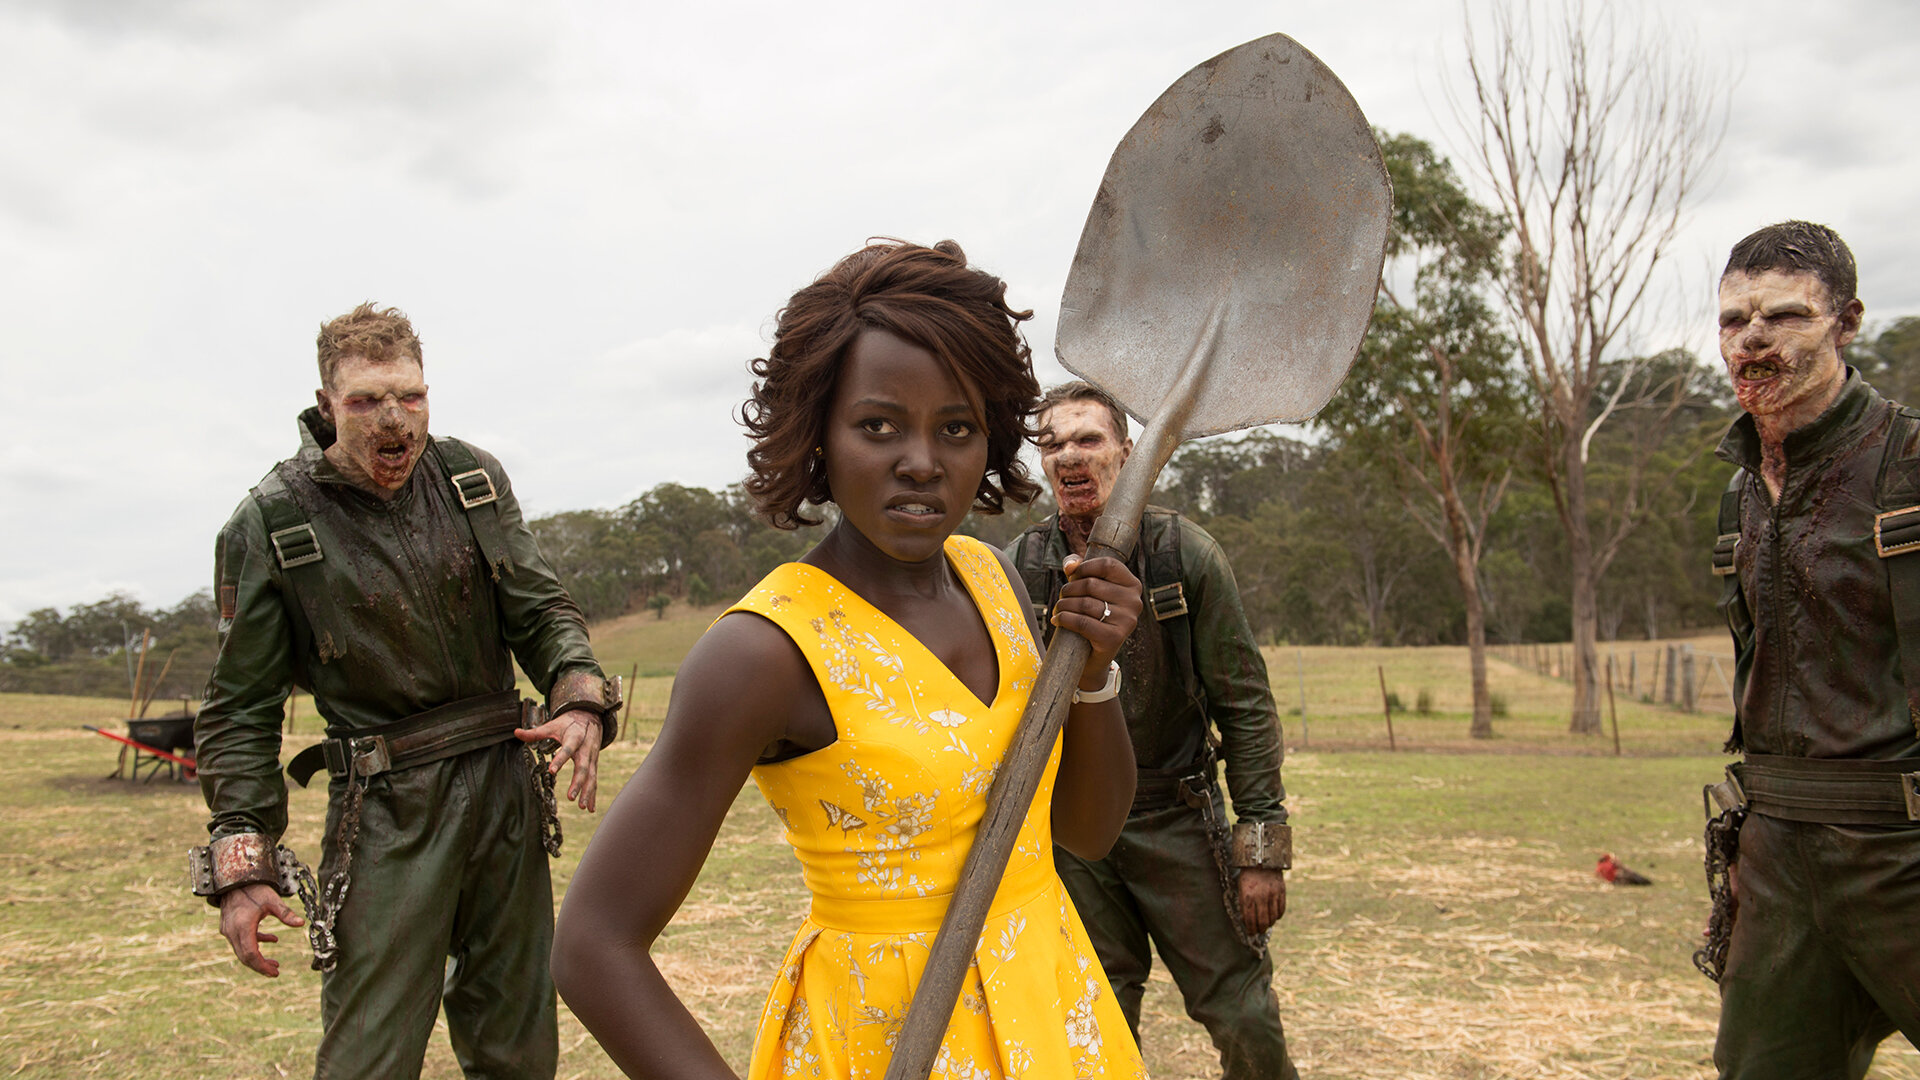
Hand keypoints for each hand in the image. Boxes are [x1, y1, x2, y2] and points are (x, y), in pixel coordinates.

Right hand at [219, 882, 303, 976]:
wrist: (235, 878)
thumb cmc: (254, 888)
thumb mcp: (272, 900)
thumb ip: (286, 914)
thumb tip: (302, 923)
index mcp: (242, 927)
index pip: (251, 954)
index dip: (262, 966)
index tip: (275, 972)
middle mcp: (232, 931)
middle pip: (245, 957)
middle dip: (260, 966)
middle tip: (275, 971)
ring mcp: (228, 930)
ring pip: (242, 950)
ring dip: (258, 956)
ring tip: (274, 962)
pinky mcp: (229, 926)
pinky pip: (241, 941)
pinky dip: (255, 943)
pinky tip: (272, 940)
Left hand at [516, 708, 602, 810]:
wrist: (592, 717)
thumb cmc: (569, 723)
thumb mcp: (553, 725)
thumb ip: (535, 732)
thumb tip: (515, 732)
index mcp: (575, 737)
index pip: (567, 749)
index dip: (560, 759)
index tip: (551, 771)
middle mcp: (586, 749)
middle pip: (583, 767)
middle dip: (578, 783)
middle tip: (570, 797)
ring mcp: (592, 758)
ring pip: (591, 776)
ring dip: (587, 792)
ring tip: (582, 806)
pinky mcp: (594, 764)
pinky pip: (594, 780)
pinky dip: (593, 794)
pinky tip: (590, 808)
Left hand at [1053, 553, 1142, 688]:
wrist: (1095, 656)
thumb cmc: (1093, 616)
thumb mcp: (1090, 591)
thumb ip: (1080, 570)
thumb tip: (1070, 565)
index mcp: (1133, 585)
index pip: (1107, 565)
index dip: (1084, 567)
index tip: (1072, 575)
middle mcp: (1134, 602)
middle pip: (1091, 584)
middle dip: (1069, 589)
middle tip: (1062, 597)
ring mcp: (1127, 621)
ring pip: (1084, 603)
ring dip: (1064, 605)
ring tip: (1058, 609)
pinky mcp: (1114, 638)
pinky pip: (1082, 622)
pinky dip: (1064, 619)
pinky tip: (1058, 620)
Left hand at [1238, 867, 1286, 936]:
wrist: (1262, 859)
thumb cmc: (1248, 876)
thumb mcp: (1241, 888)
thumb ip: (1244, 904)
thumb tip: (1247, 921)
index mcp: (1247, 896)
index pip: (1249, 919)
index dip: (1250, 929)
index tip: (1251, 933)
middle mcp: (1260, 896)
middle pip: (1262, 921)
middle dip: (1260, 929)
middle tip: (1259, 931)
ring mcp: (1272, 894)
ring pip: (1272, 917)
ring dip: (1269, 924)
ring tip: (1267, 925)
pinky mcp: (1281, 891)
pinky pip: (1281, 909)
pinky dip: (1278, 916)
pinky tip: (1274, 916)